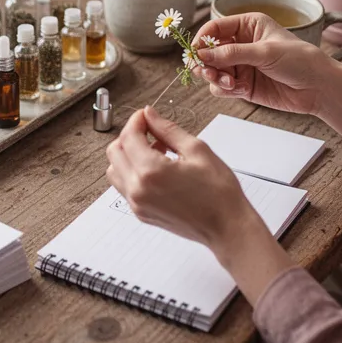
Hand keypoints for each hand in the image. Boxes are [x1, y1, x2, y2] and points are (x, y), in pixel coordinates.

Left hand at [106, 106, 253, 247]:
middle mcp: (138, 190)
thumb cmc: (218, 193)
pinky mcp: (140, 213)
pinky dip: (132, 172)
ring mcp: (137, 204)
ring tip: (154, 151)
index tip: (146, 116)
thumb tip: (150, 115)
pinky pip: (124, 186)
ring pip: (115, 169)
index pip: (128, 137)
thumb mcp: (197, 150)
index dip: (136, 121)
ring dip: (128, 155)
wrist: (227, 227)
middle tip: (150, 130)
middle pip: (115, 152)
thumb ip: (168, 130)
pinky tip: (155, 168)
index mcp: (151, 172)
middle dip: (129, 136)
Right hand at [192, 13, 336, 115]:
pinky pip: (220, 86)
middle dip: (205, 62)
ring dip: (214, 77)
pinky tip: (237, 89)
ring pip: (212, 70)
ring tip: (228, 82)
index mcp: (248, 25)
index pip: (215, 27)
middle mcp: (241, 44)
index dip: (202, 39)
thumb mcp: (265, 52)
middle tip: (205, 71)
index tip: (194, 53)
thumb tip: (202, 54)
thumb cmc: (300, 60)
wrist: (318, 88)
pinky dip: (223, 89)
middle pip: (208, 51)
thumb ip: (232, 53)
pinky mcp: (242, 85)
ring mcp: (241, 65)